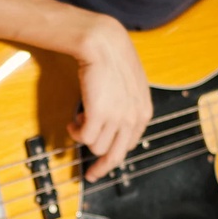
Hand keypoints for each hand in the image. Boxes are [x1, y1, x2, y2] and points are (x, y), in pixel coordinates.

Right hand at [68, 16, 152, 181]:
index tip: (103, 162)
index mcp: (143, 112)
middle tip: (91, 175)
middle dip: (102, 168)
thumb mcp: (129, 87)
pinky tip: (73, 120)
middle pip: (116, 156)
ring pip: (97, 147)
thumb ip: (127, 108)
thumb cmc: (113, 59)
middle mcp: (132, 118)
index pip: (129, 145)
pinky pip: (84, 138)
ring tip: (78, 120)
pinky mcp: (98, 115)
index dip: (115, 155)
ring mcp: (117, 118)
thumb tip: (113, 127)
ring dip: (84, 137)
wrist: (103, 44)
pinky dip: (76, 132)